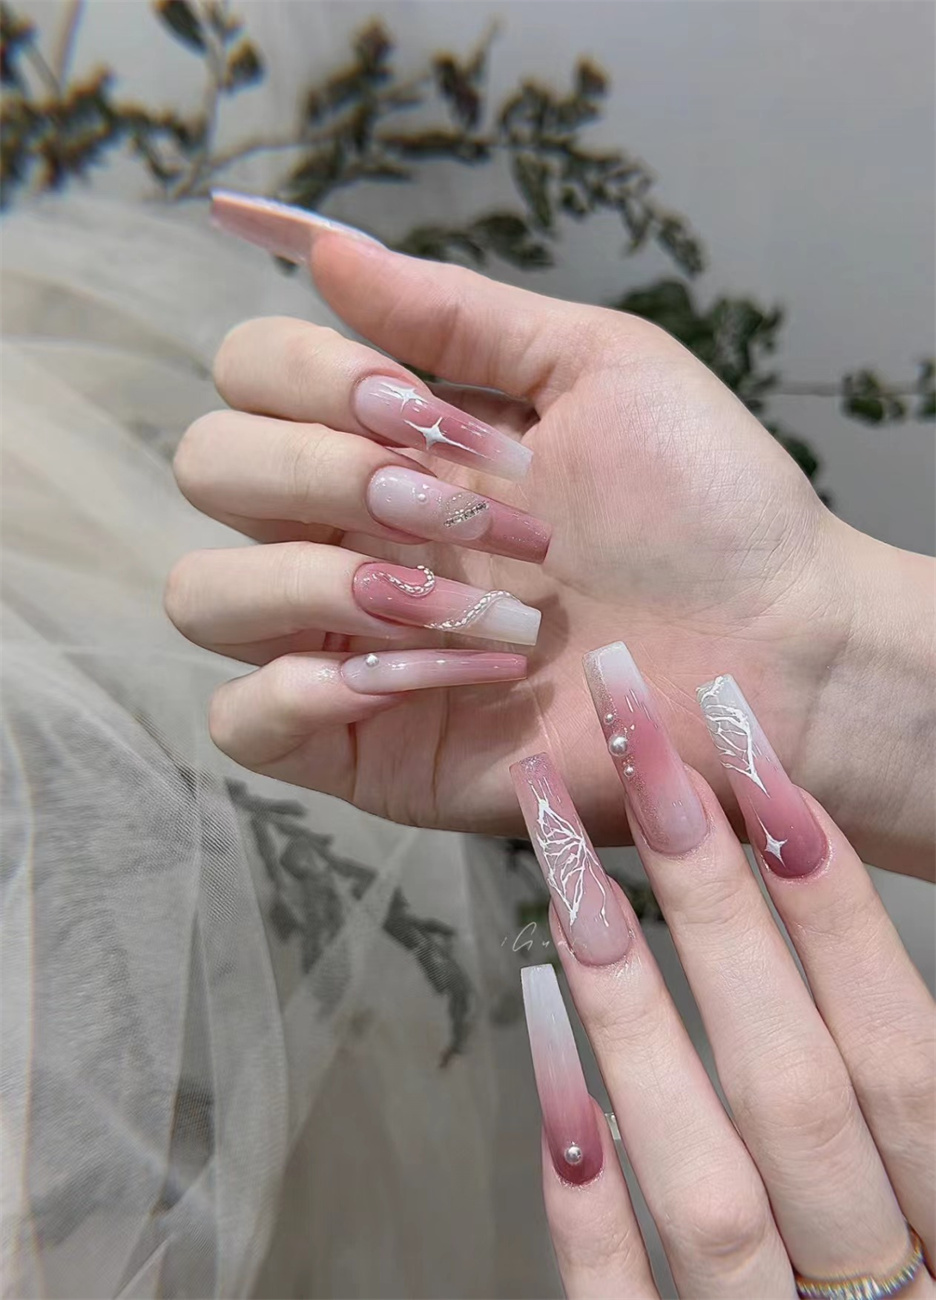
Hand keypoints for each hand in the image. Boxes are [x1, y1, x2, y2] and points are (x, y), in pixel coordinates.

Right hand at [166, 192, 933, 873]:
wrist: (774, 644)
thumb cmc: (704, 503)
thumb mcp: (594, 367)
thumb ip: (456, 311)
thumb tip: (323, 243)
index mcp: (387, 441)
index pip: (249, 375)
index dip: (315, 378)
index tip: (438, 415)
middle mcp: (346, 533)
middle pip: (207, 468)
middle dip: (322, 473)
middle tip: (457, 513)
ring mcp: (344, 643)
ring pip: (202, 593)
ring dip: (321, 582)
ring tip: (459, 608)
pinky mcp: (362, 748)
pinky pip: (242, 720)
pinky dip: (311, 688)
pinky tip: (434, 674)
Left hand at [514, 653, 933, 1298]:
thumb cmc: (910, 1281)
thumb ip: (913, 1110)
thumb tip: (836, 937)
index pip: (903, 1061)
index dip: (836, 912)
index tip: (760, 767)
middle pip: (797, 1085)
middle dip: (716, 902)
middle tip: (641, 742)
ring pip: (707, 1181)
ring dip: (636, 1014)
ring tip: (562, 867)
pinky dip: (586, 1191)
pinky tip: (539, 1055)